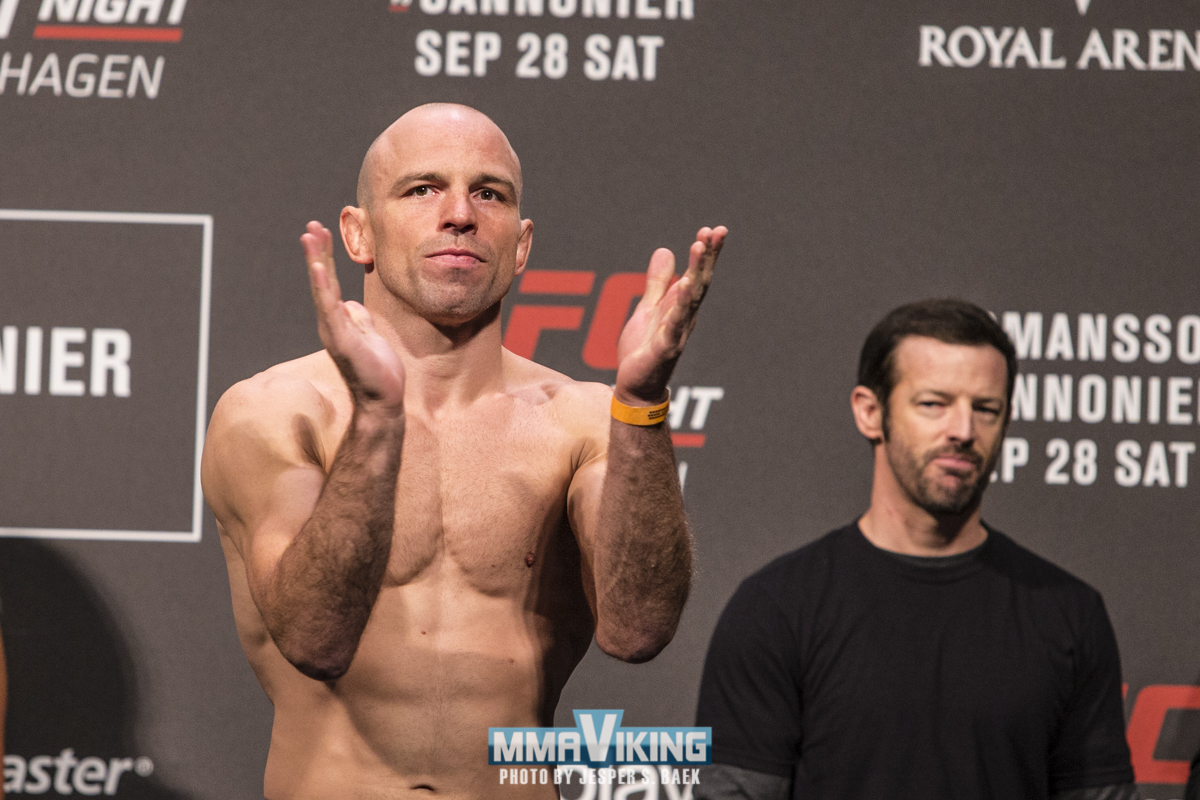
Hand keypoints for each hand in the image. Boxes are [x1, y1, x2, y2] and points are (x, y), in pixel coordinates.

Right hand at [302, 221, 405, 415]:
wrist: (383, 399)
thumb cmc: (378, 370)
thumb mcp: (370, 335)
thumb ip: (359, 319)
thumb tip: (351, 304)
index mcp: (338, 320)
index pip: (329, 281)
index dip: (324, 256)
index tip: (320, 232)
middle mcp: (331, 323)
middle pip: (322, 280)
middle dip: (316, 252)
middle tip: (311, 226)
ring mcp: (334, 331)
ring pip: (322, 290)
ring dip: (316, 262)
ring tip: (309, 238)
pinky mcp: (342, 341)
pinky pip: (331, 310)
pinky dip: (323, 288)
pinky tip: (320, 268)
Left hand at [614, 226, 726, 404]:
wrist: (636, 388)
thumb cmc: (643, 350)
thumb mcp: (647, 308)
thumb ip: (657, 282)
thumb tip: (665, 250)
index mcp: (679, 306)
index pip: (696, 275)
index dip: (705, 253)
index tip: (712, 229)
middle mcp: (684, 317)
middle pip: (699, 281)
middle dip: (707, 256)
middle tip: (715, 231)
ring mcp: (677, 332)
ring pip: (690, 299)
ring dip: (696, 271)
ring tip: (699, 246)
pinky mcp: (665, 347)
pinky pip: (674, 324)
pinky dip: (680, 305)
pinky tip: (683, 286)